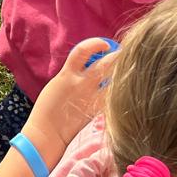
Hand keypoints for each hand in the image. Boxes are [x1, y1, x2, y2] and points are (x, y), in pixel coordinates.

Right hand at [25, 37, 117, 166]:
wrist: (46, 133)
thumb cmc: (48, 109)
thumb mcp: (57, 84)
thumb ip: (72, 74)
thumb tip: (89, 65)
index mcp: (67, 74)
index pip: (84, 50)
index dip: (97, 43)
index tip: (106, 45)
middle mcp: (81, 83)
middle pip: (106, 63)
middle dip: (118, 56)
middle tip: (128, 55)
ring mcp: (91, 98)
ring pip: (114, 80)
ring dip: (123, 74)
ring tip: (130, 72)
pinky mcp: (97, 111)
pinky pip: (113, 98)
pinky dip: (119, 93)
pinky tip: (124, 92)